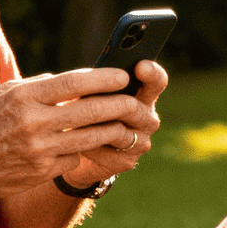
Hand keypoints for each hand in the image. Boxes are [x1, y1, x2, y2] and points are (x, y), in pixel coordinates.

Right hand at [0, 65, 162, 199]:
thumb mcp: (7, 95)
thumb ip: (42, 86)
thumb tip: (83, 79)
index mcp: (24, 96)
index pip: (75, 83)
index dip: (105, 79)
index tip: (124, 76)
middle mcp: (32, 121)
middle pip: (91, 111)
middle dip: (121, 105)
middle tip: (137, 101)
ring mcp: (39, 149)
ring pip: (92, 137)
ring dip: (114, 130)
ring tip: (126, 124)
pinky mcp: (42, 171)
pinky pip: (76, 157)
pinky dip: (82, 152)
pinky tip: (84, 148)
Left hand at [56, 60, 169, 188]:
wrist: (75, 150)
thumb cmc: (81, 113)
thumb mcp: (84, 94)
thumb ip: (88, 85)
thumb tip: (76, 78)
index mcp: (142, 94)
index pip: (157, 81)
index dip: (151, 73)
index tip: (140, 66)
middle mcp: (146, 117)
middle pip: (136, 108)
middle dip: (109, 105)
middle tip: (85, 101)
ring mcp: (140, 141)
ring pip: (121, 132)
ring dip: (93, 127)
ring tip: (70, 123)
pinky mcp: (127, 161)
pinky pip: (109, 152)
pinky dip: (89, 147)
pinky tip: (76, 144)